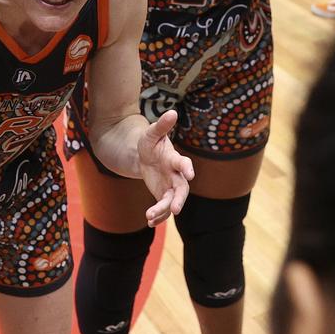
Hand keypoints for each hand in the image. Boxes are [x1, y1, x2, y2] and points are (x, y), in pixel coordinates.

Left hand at [137, 110, 194, 226]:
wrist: (144, 155)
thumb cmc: (150, 142)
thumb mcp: (151, 133)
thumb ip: (161, 126)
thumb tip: (172, 112)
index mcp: (174, 159)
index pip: (184, 163)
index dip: (187, 168)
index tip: (190, 174)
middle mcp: (176, 174)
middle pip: (181, 189)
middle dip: (179, 199)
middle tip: (175, 209)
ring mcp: (170, 186)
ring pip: (171, 201)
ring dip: (163, 210)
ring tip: (150, 216)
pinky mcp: (163, 195)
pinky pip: (163, 208)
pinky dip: (158, 215)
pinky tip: (149, 221)